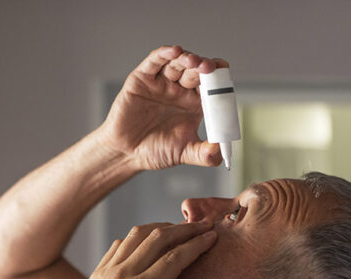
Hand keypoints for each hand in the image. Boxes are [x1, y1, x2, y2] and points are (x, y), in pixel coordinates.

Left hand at [48, 221, 216, 278]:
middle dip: (183, 229)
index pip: (174, 258)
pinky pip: (120, 244)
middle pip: (157, 238)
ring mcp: (106, 271)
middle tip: (203, 225)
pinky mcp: (97, 273)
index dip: (196, 244)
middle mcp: (121, 275)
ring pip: (137, 235)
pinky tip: (149, 241)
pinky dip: (139, 236)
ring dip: (161, 228)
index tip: (213, 236)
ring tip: (180, 228)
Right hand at [98, 46, 228, 170]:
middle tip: (209, 68)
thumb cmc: (155, 151)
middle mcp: (179, 89)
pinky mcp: (142, 78)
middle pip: (196, 70)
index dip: (218, 78)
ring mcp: (161, 82)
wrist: (127, 153)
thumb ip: (205, 155)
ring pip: (177, 63)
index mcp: (194, 103)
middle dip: (204, 66)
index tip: (224, 77)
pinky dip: (165, 53)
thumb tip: (221, 151)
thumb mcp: (185, 153)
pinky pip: (154, 61)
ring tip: (194, 61)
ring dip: (187, 58)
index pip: (210, 84)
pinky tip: (174, 51)